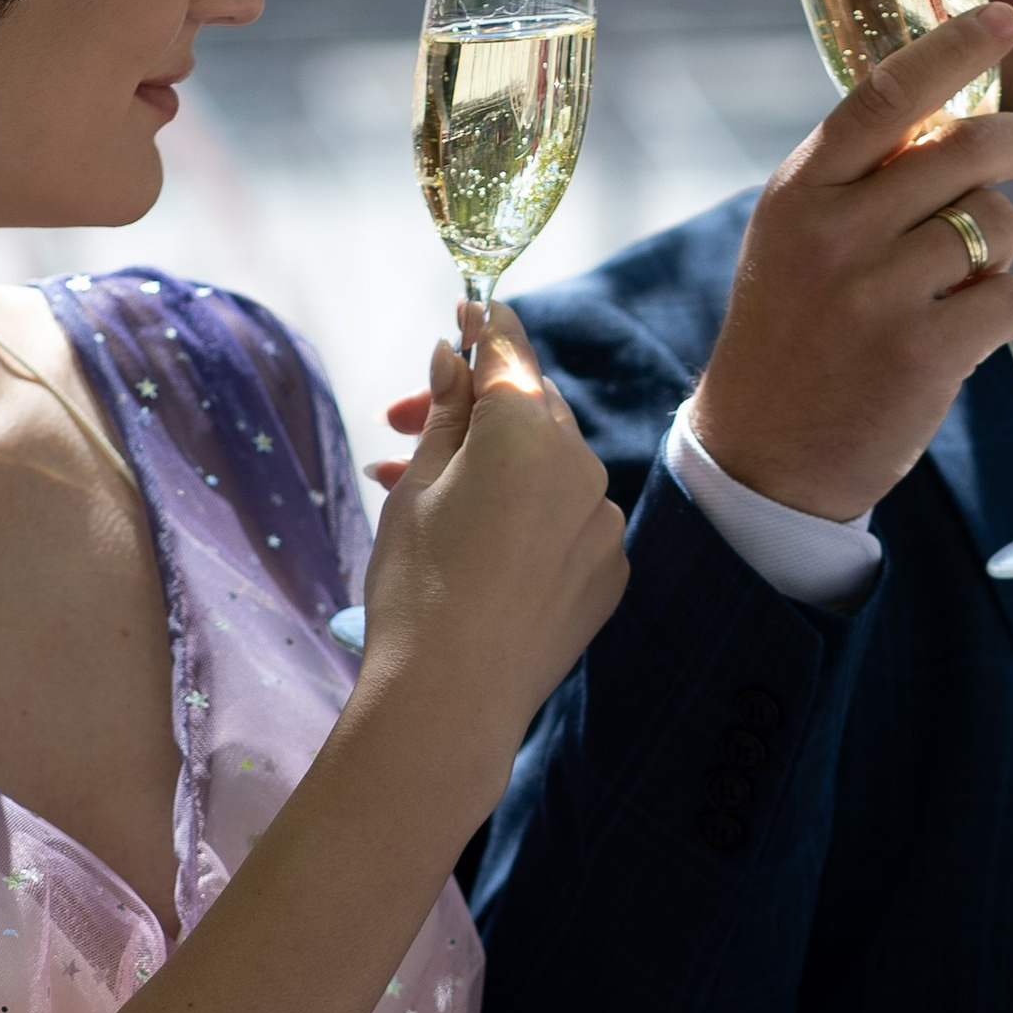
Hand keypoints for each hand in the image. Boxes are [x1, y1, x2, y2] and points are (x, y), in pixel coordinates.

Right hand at [351, 305, 628, 803]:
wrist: (450, 701)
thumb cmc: (418, 585)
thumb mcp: (417, 485)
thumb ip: (447, 412)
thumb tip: (459, 355)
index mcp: (530, 429)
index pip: (509, 349)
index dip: (482, 324)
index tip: (464, 311)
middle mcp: (583, 465)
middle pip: (532, 408)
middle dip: (474, 407)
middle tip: (404, 426)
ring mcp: (603, 523)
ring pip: (548, 467)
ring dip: (495, 465)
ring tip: (420, 492)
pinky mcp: (608, 574)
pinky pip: (568, 521)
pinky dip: (527, 515)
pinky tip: (477, 543)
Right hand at [687, 4, 1012, 522]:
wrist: (764, 454)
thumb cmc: (795, 330)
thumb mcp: (799, 235)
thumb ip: (862, 177)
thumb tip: (958, 111)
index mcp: (800, 191)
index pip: (885, 95)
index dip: (954, 49)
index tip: (1004, 18)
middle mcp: (834, 233)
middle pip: (966, 151)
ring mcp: (876, 294)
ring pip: (994, 225)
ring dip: (998, 246)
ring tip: (955, 280)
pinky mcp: (921, 353)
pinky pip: (1008, 297)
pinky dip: (999, 310)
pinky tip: (956, 332)